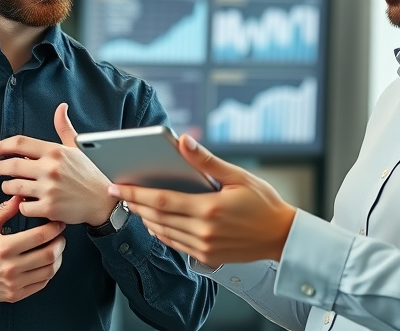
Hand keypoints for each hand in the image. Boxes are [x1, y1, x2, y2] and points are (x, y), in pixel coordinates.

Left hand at [0, 103, 117, 225]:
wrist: (104, 200)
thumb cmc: (90, 172)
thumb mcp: (77, 147)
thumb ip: (64, 128)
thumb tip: (60, 107)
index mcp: (55, 151)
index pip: (20, 143)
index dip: (2, 146)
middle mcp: (50, 168)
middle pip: (11, 165)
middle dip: (0, 168)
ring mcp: (49, 189)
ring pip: (13, 186)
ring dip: (8, 186)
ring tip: (11, 185)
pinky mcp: (49, 208)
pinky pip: (23, 207)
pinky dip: (21, 205)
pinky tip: (26, 202)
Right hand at [0, 195, 66, 302]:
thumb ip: (4, 211)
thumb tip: (20, 197)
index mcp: (4, 247)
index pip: (39, 236)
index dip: (54, 228)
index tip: (58, 223)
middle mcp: (10, 267)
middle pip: (48, 254)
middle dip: (60, 243)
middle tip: (61, 236)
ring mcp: (14, 283)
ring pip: (49, 271)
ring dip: (58, 258)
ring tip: (57, 249)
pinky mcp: (15, 295)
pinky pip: (41, 284)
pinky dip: (49, 273)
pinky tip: (48, 263)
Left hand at [108, 135, 296, 267]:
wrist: (282, 236)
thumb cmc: (264, 203)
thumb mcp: (237, 176)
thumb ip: (206, 161)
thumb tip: (182, 141)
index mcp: (209, 208)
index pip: (161, 200)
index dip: (135, 193)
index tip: (118, 185)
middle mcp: (204, 231)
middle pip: (157, 217)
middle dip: (135, 204)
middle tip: (119, 193)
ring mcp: (204, 247)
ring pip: (163, 233)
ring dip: (145, 219)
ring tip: (135, 204)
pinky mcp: (207, 257)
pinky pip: (176, 245)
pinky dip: (161, 233)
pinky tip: (156, 222)